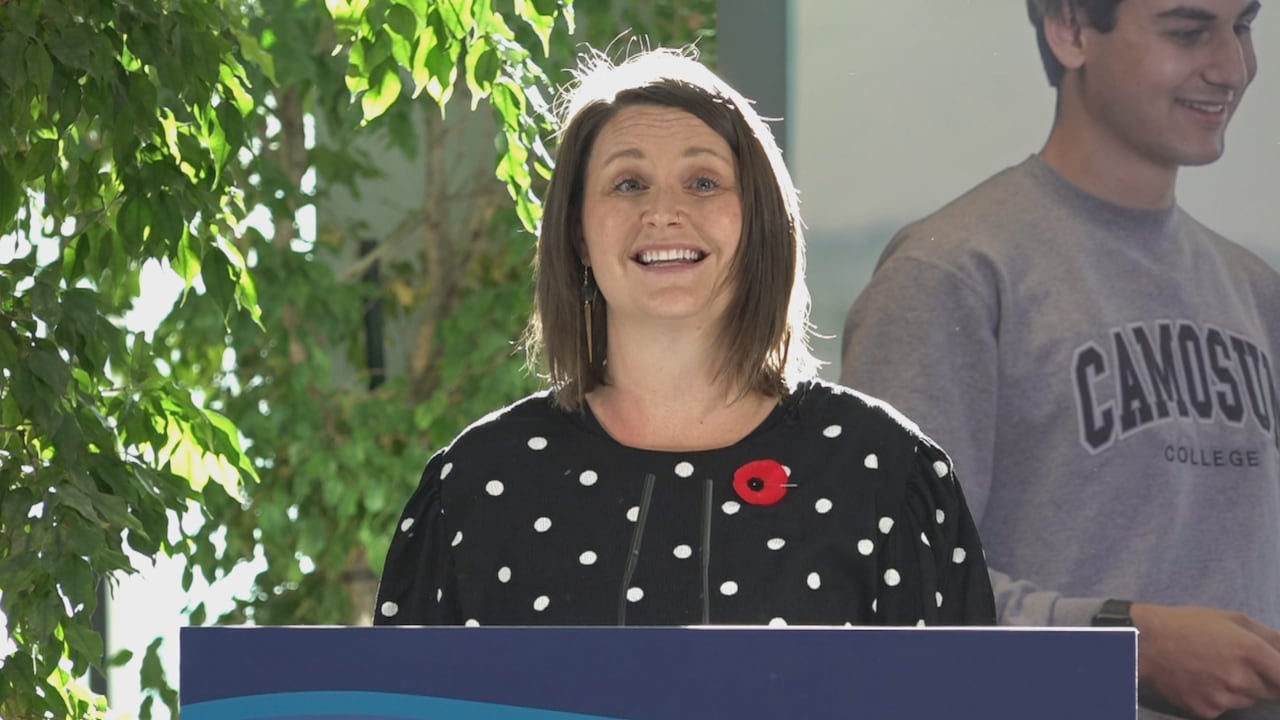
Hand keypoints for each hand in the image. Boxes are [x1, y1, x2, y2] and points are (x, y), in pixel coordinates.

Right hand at [1131, 603, 1279, 717]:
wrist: (1144, 643)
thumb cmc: (1188, 625)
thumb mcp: (1230, 618)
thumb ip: (1269, 636)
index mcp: (1251, 651)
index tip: (1275, 672)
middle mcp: (1241, 679)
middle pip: (1271, 691)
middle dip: (1262, 679)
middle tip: (1236, 663)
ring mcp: (1224, 698)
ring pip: (1248, 700)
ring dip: (1241, 689)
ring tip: (1215, 669)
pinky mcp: (1207, 711)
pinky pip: (1225, 708)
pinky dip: (1219, 698)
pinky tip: (1201, 681)